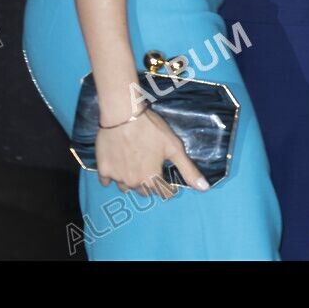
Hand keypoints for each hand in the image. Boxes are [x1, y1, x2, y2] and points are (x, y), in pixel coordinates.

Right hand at [95, 107, 209, 196]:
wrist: (122, 114)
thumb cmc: (151, 129)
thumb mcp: (174, 147)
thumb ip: (188, 169)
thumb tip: (204, 189)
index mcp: (152, 179)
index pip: (164, 193)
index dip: (169, 185)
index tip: (167, 175)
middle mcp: (134, 183)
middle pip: (145, 192)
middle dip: (150, 183)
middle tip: (150, 167)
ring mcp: (117, 178)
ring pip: (126, 187)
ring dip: (131, 181)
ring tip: (134, 166)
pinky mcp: (103, 170)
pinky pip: (107, 181)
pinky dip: (112, 177)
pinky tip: (117, 166)